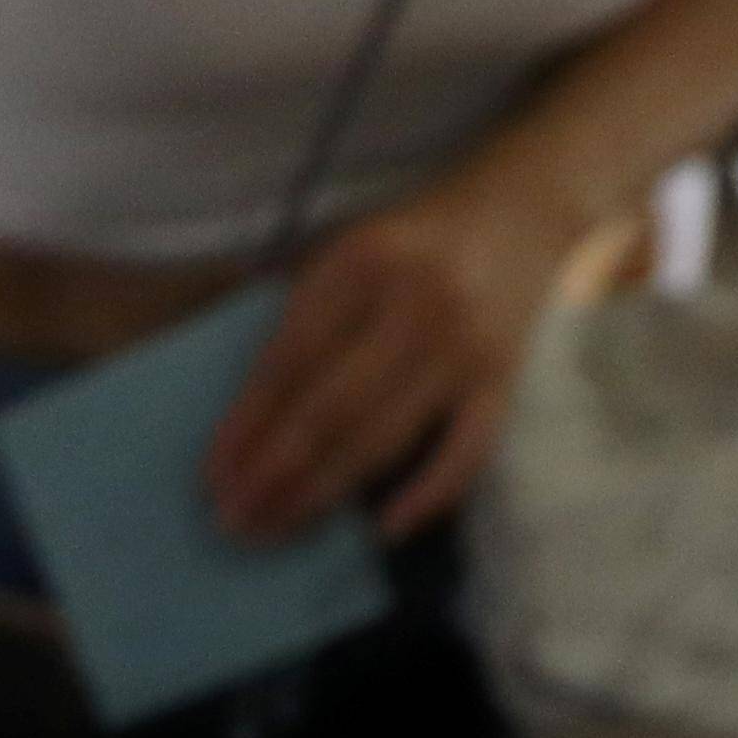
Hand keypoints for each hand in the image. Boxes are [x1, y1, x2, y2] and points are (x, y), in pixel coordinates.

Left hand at [199, 182, 579, 543]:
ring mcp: (466, 347)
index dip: (246, 424)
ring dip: (323, 491)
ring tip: (276, 529)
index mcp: (361, 263)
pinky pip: (467, 452)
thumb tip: (245, 422)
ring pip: (383, 435)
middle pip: (329, 408)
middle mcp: (416, 303)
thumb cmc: (414, 242)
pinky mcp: (506, 381)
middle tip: (233, 519)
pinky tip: (383, 530)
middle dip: (274, 471)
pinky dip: (427, 495)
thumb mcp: (350, 254)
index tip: (213, 476)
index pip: (288, 360)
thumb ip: (303, 318)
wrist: (524, 208)